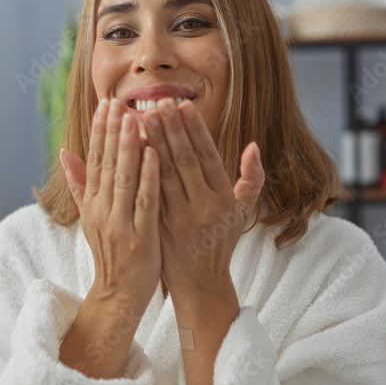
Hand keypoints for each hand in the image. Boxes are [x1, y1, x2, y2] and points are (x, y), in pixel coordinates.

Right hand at [59, 98, 161, 311]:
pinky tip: (155, 153)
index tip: (106, 103)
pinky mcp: (140, 237)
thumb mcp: (91, 217)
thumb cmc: (111, 252)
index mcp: (93, 203)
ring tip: (135, 118)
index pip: (95, 159)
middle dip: (112, 131)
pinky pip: (145, 201)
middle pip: (107, 164)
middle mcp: (103, 210)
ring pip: (124, 178)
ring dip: (129, 147)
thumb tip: (65, 150)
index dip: (100, 130)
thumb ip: (80, 184)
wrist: (118, 295)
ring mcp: (121, 224)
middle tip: (118, 101)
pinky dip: (149, 177)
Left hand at [142, 98, 264, 297]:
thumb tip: (253, 146)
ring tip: (141, 116)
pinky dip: (141, 170)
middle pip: (184, 161)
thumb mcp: (243, 211)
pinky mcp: (159, 226)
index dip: (195, 130)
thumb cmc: (221, 241)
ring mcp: (179, 217)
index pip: (208, 157)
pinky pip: (150, 193)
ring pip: (164, 174)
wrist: (200, 282)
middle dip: (171, 129)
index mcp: (223, 199)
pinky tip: (132, 149)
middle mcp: (202, 206)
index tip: (184, 106)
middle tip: (158, 102)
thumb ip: (251, 177)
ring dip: (153, 144)